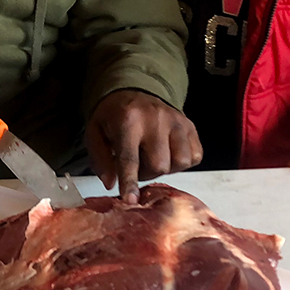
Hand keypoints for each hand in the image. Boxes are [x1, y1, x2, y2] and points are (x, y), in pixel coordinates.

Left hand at [86, 91, 201, 203]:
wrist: (134, 90)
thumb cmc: (114, 116)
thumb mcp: (94, 132)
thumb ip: (99, 158)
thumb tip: (111, 183)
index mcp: (128, 120)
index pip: (130, 157)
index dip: (130, 181)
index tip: (131, 200)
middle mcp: (156, 119)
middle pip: (158, 165)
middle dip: (146, 173)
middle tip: (136, 164)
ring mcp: (177, 121)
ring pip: (180, 162)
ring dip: (165, 169)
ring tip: (153, 158)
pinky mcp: (190, 126)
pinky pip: (195, 156)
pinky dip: (181, 162)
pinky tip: (168, 153)